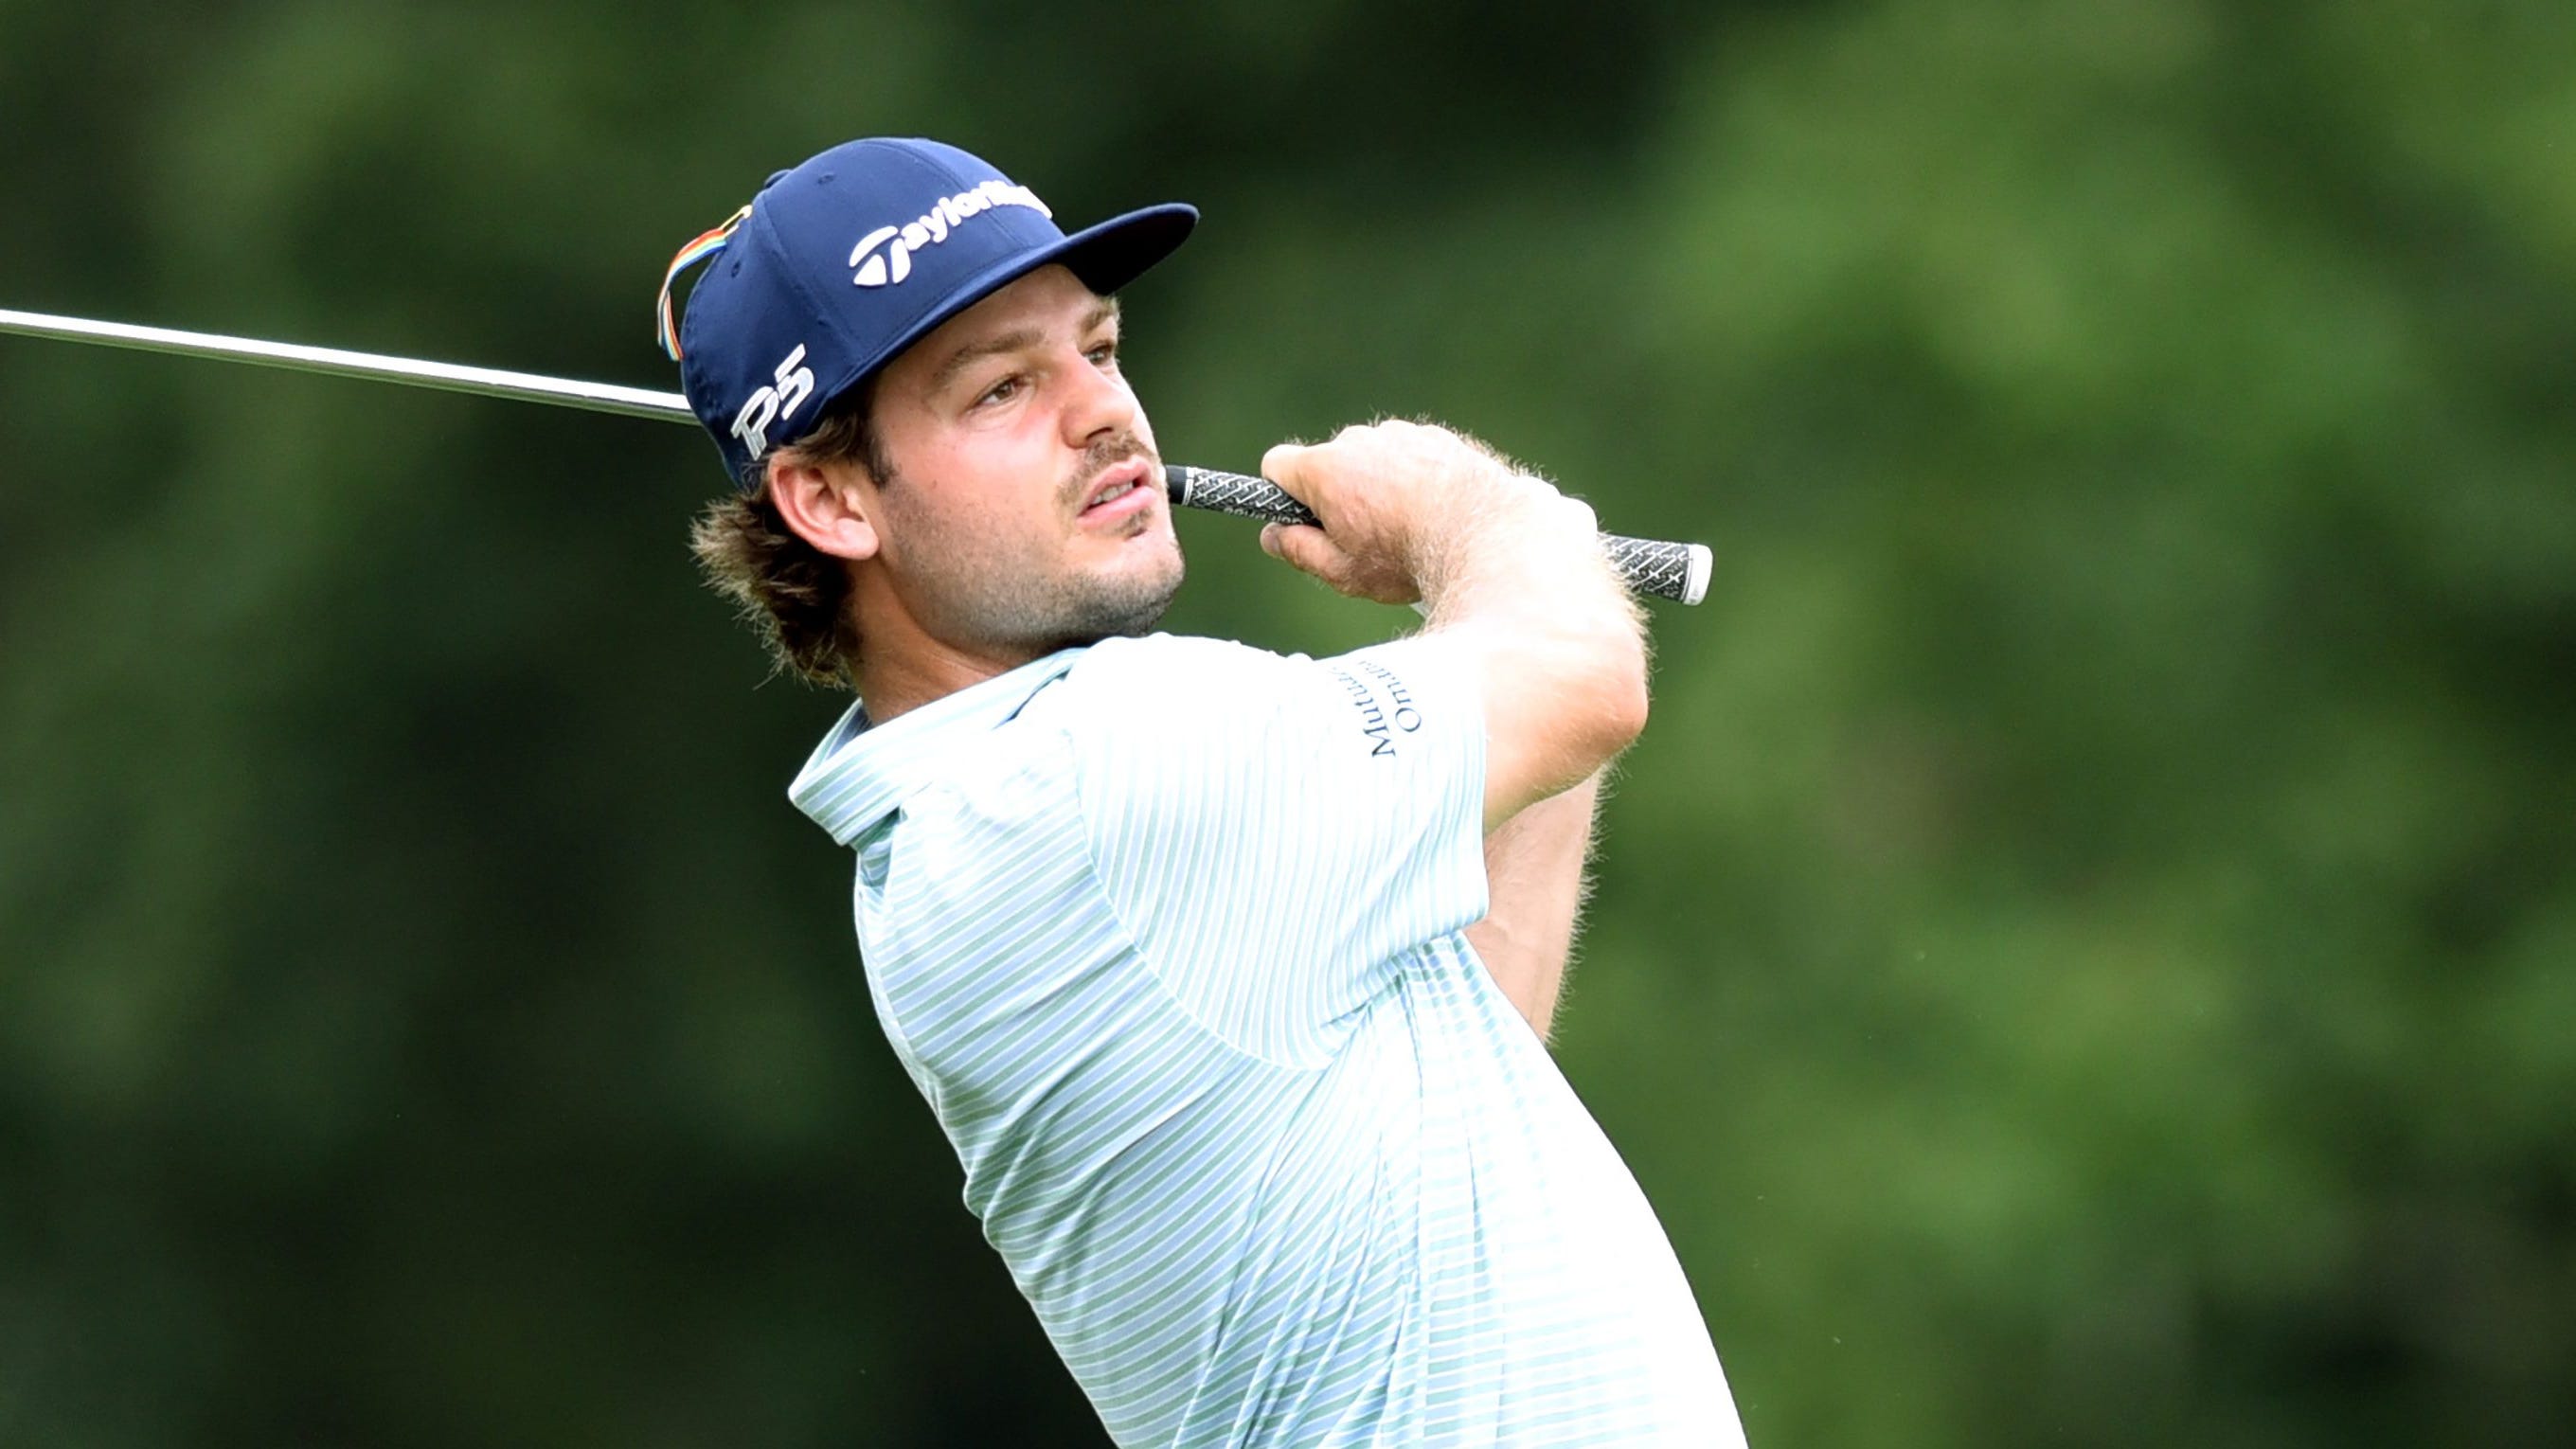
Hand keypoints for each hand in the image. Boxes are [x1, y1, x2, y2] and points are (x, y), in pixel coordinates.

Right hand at [1256, 420, 1573, 606]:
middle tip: (1364, 539)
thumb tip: (1272, 536)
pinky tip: (1436, 513)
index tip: (1301, 520)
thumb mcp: (1341, 571)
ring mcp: (1402, 434)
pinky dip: (1415, 480)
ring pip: (1373, 459)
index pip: (1277, 465)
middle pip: (1329, 463)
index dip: (1283, 495)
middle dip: (1337, 495)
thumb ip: (1298, 550)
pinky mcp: (1438, 438)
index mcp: (1326, 469)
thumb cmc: (1406, 559)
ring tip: (1408, 530)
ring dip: (1378, 486)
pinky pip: (1411, 457)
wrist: (1486, 536)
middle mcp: (1360, 440)